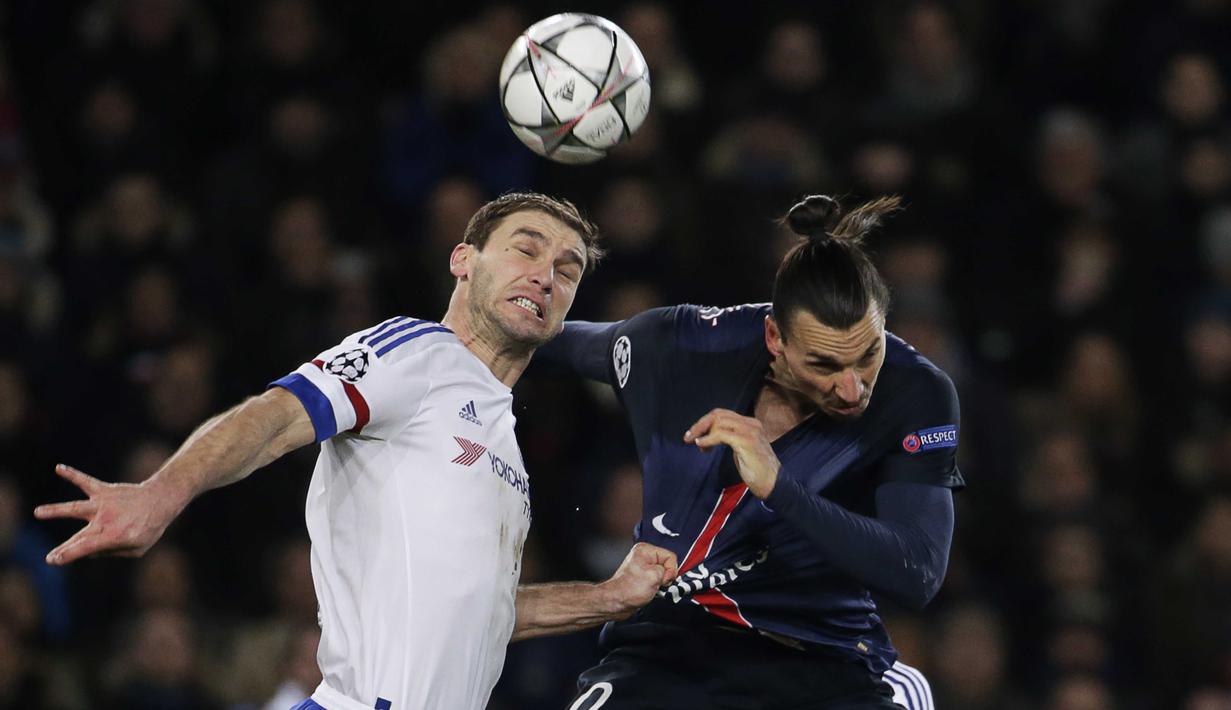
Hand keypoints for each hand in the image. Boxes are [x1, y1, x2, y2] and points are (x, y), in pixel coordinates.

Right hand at [33, 464, 186, 565]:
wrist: (161, 500)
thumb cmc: (149, 527)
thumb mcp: (137, 549)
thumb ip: (112, 552)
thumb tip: (88, 552)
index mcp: (114, 536)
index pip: (86, 548)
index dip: (68, 555)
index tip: (53, 559)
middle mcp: (106, 520)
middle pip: (80, 536)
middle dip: (65, 548)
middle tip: (49, 557)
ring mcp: (104, 504)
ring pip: (75, 508)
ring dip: (56, 510)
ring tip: (37, 512)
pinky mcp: (105, 490)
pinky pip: (86, 481)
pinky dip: (73, 475)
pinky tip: (59, 468)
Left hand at [599, 542, 678, 618]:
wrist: (616, 602)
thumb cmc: (628, 590)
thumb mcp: (655, 576)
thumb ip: (668, 571)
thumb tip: (670, 574)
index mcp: (645, 550)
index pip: (670, 556)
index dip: (670, 570)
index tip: (662, 579)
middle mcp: (644, 556)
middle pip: (667, 565)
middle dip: (665, 577)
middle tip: (657, 584)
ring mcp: (643, 567)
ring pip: (663, 574)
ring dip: (661, 584)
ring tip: (652, 589)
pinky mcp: (642, 578)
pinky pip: (657, 580)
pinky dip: (656, 587)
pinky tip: (650, 591)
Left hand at [684, 408, 779, 498]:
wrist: (773, 484)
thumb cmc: (756, 470)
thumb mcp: (741, 449)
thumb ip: (729, 438)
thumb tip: (708, 436)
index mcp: (750, 424)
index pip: (723, 414)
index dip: (705, 422)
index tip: (693, 434)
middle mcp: (751, 423)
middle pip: (718, 414)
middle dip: (700, 424)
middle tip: (688, 437)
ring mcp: (750, 431)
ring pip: (719, 422)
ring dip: (702, 432)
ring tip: (697, 444)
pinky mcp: (746, 441)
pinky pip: (721, 434)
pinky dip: (708, 439)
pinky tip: (702, 446)